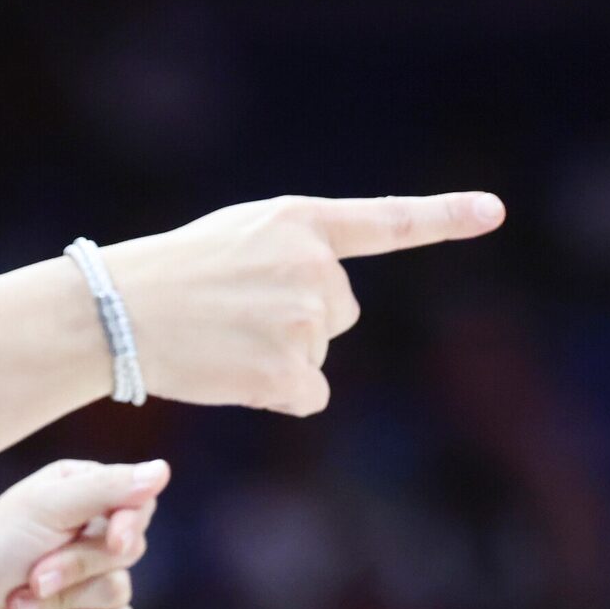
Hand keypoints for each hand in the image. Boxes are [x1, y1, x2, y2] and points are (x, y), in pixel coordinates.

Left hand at [0, 458, 166, 608]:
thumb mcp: (46, 506)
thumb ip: (106, 488)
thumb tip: (163, 469)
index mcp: (83, 496)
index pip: (138, 501)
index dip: (131, 522)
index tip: (114, 536)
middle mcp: (92, 536)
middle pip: (131, 548)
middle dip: (77, 565)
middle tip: (33, 571)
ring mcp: (93, 584)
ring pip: (121, 590)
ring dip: (66, 599)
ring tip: (25, 598)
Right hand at [95, 191, 503, 415]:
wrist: (115, 314)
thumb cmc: (168, 275)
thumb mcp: (237, 238)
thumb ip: (294, 257)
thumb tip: (326, 317)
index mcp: (299, 222)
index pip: (387, 221)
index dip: (444, 217)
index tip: (494, 212)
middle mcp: (314, 267)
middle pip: (339, 313)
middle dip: (298, 321)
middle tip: (233, 314)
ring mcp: (306, 322)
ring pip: (317, 356)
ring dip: (278, 358)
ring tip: (221, 339)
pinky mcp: (293, 373)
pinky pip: (307, 396)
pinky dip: (275, 395)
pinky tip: (232, 374)